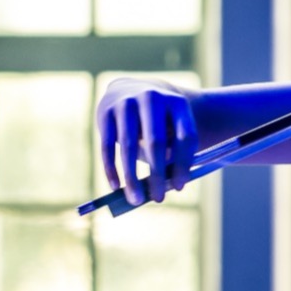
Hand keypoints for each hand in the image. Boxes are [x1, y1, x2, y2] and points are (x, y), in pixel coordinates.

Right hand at [96, 78, 198, 206]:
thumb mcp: (171, 128)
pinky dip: (111, 168)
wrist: (130, 90)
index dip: (183, 163)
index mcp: (177, 103)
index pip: (185, 136)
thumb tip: (167, 183)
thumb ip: (172, 151)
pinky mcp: (105, 111)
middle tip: (159, 199)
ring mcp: (127, 102)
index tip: (180, 187)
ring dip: (132, 177)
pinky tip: (116, 186)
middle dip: (158, 174)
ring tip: (136, 200)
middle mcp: (152, 97)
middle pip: (156, 141)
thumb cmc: (156, 120)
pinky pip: (107, 145)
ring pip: (129, 145)